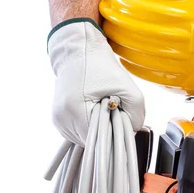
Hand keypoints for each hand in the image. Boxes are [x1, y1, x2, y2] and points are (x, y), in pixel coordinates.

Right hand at [48, 18, 144, 145]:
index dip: (114, 134)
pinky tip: (93, 111)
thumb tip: (133, 132)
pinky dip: (89, 126)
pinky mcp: (57, 119)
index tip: (120, 121)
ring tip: (101, 108)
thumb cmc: (100, 66)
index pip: (99, 140)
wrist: (78, 51)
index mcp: (74, 110)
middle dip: (107, 131)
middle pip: (92, 142)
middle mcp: (62, 118)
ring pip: (85, 139)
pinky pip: (78, 133)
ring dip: (98, 129)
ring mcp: (57, 120)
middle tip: (112, 111)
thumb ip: (136, 114)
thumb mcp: (128, 88)